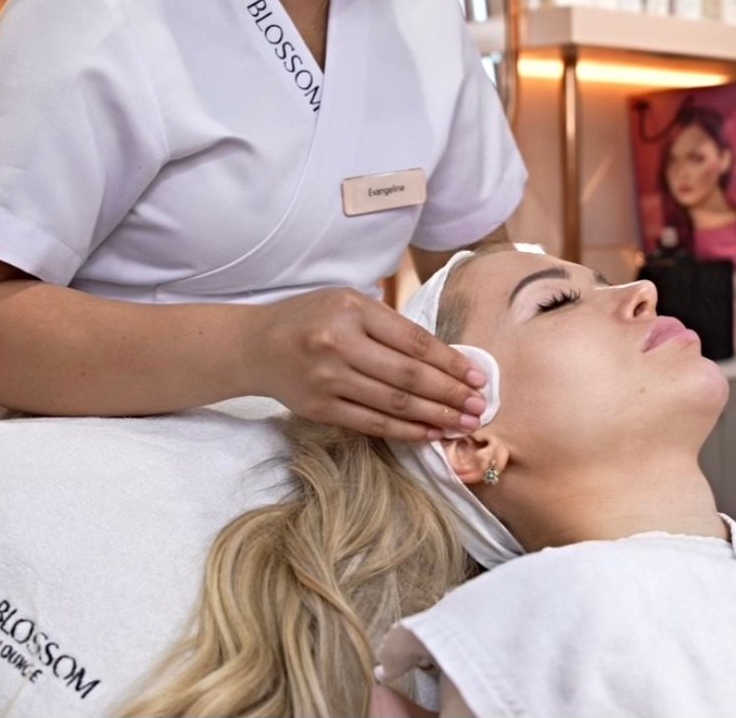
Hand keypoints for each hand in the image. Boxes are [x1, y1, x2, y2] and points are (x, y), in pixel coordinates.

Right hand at [252, 288, 486, 441]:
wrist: (256, 345)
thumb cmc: (311, 318)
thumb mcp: (348, 302)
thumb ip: (389, 325)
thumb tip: (444, 358)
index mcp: (351, 309)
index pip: (413, 340)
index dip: (450, 361)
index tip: (476, 376)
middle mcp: (339, 343)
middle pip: (408, 376)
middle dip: (450, 394)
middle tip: (480, 406)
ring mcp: (328, 379)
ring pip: (393, 404)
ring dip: (435, 417)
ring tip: (463, 424)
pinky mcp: (319, 409)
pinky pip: (372, 424)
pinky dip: (405, 431)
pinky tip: (430, 434)